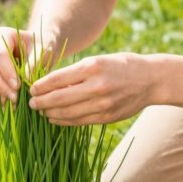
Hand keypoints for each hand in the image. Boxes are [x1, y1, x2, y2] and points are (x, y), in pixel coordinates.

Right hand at [0, 26, 49, 103]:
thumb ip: (34, 63)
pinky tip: (9, 104)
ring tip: (13, 103)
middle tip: (15, 98)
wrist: (38, 51)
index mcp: (2, 35)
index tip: (18, 85)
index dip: (7, 72)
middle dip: (0, 85)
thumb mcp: (43, 51)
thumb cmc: (42, 48)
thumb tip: (25, 80)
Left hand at [27, 53, 156, 125]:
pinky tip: (56, 119)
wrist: (151, 79)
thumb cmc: (122, 65)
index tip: (31, 89)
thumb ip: (76, 72)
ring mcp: (103, 103)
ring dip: (50, 114)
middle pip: (59, 99)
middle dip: (41, 102)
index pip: (58, 79)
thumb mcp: (99, 60)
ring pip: (68, 113)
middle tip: (31, 103)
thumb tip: (49, 85)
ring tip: (41, 112)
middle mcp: (97, 85)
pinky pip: (80, 121)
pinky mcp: (108, 116)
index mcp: (92, 67)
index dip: (41, 86)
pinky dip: (64, 121)